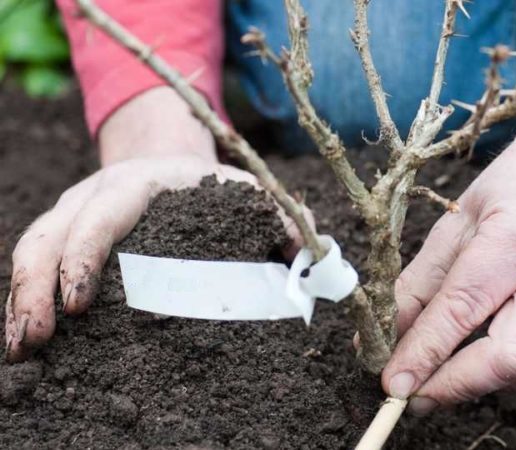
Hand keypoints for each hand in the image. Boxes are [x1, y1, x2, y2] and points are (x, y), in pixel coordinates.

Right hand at [5, 88, 308, 361]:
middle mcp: (96, 192)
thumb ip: (282, 217)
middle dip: (36, 286)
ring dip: (20, 297)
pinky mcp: (64, 235)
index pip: (103, 213)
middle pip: (50, 233)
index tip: (77, 303)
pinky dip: (24, 297)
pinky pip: (33, 262)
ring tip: (22, 348)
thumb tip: (311, 252)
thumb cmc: (212, 186)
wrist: (172, 165)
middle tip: (36, 339)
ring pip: (31, 248)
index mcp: (140, 182)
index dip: (84, 254)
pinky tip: (25, 337)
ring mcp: (73, 212)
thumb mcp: (248, 191)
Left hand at [382, 67, 515, 413]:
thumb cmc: (515, 188)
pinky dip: (511, 370)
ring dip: (482, 380)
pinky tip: (490, 351)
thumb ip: (419, 285)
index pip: (466, 308)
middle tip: (417, 394)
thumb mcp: (455, 223)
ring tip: (448, 367)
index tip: (393, 383)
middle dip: (458, 385)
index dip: (425, 354)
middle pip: (513, 357)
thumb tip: (389, 344)